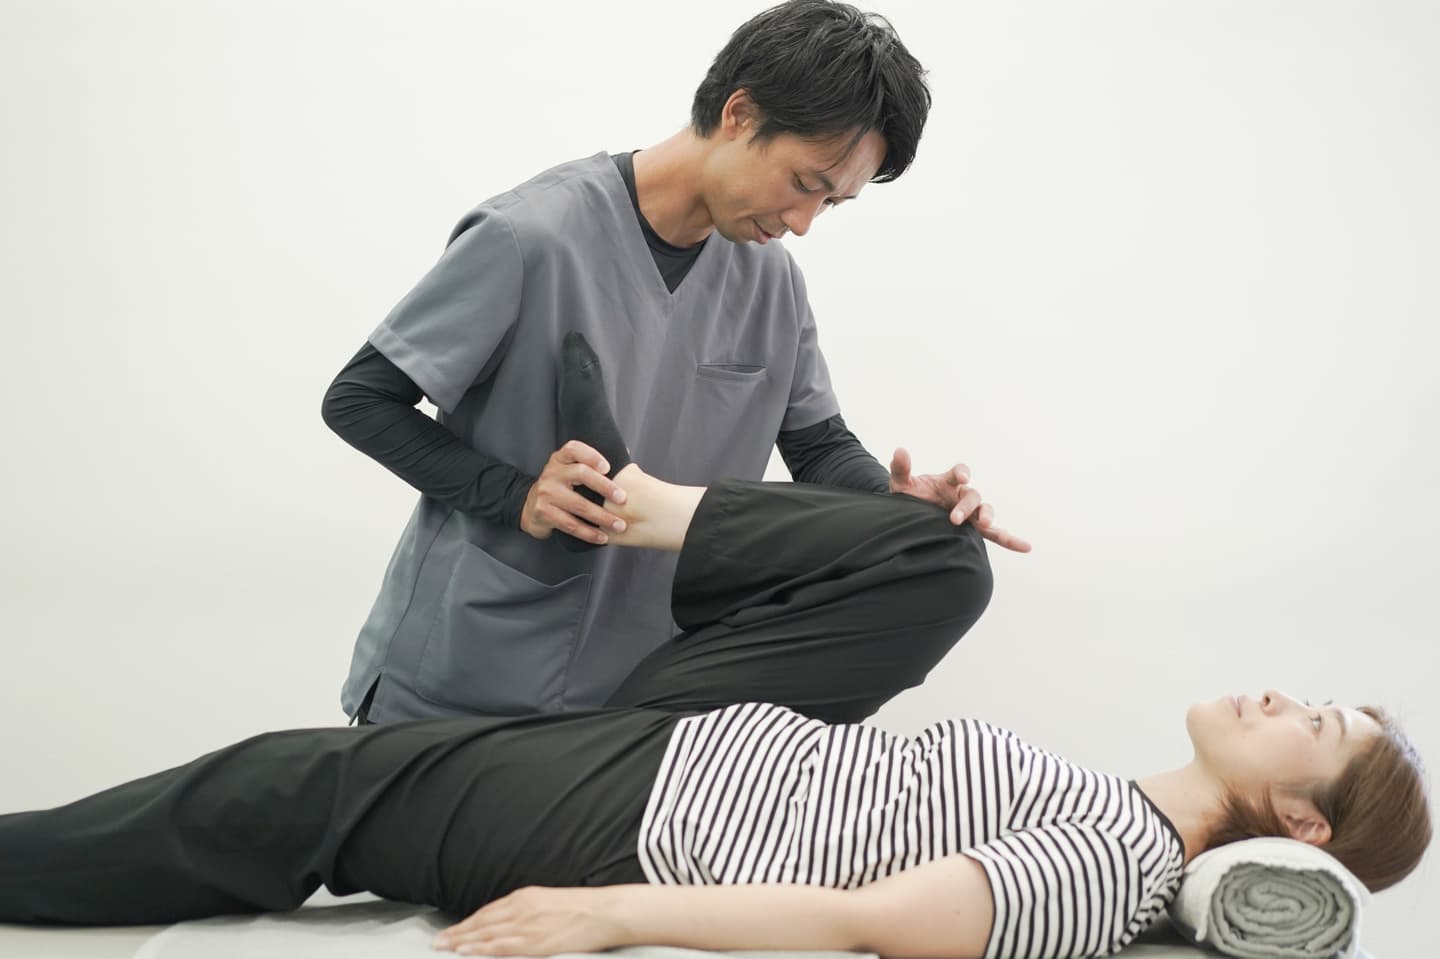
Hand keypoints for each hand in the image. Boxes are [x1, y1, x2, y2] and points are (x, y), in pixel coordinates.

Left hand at [432, 885, 626, 955]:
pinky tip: (465, 950)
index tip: (454, 931)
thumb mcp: (552, 902)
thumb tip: (516, 921)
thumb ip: (531, 910)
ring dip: (461, 941)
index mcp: (526, 897)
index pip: (489, 911)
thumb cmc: (585, 909)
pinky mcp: (533, 941)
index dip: (469, 923)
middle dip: (458, 932)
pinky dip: (480, 948)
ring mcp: (526, 925)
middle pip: (481, 922)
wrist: (606, 911)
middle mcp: (521, 908)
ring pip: (485, 934)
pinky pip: (500, 946)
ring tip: (443, 947)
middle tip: (438, 941)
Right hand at [520, 440, 627, 544]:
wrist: (530, 507)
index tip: (608, 467)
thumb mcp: (567, 470)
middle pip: (580, 473)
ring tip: (619, 525)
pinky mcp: (544, 513)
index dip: (592, 456)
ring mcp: (546, 493)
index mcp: (560, 459)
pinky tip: (602, 537)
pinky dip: (589, 533)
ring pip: (579, 504)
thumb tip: (629, 464)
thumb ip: (590, 466)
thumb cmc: (560, 488)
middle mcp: (551, 473)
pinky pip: (571, 524)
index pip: (574, 449)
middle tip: (622, 499)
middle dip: (605, 486)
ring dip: (602, 517)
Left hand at [888, 447, 1031, 552]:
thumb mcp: (901, 484)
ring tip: (986, 524)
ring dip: (987, 517)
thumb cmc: (908, 497)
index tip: (962, 478)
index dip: (962, 473)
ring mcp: (970, 511)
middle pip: (973, 495)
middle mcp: (962, 494)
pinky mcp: (974, 528)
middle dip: (966, 506)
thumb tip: (900, 451)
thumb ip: (901, 469)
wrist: (910, 515)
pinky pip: (995, 534)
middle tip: (954, 518)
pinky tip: (1026, 547)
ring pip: (985, 510)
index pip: (959, 472)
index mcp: (947, 481)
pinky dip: (1010, 541)